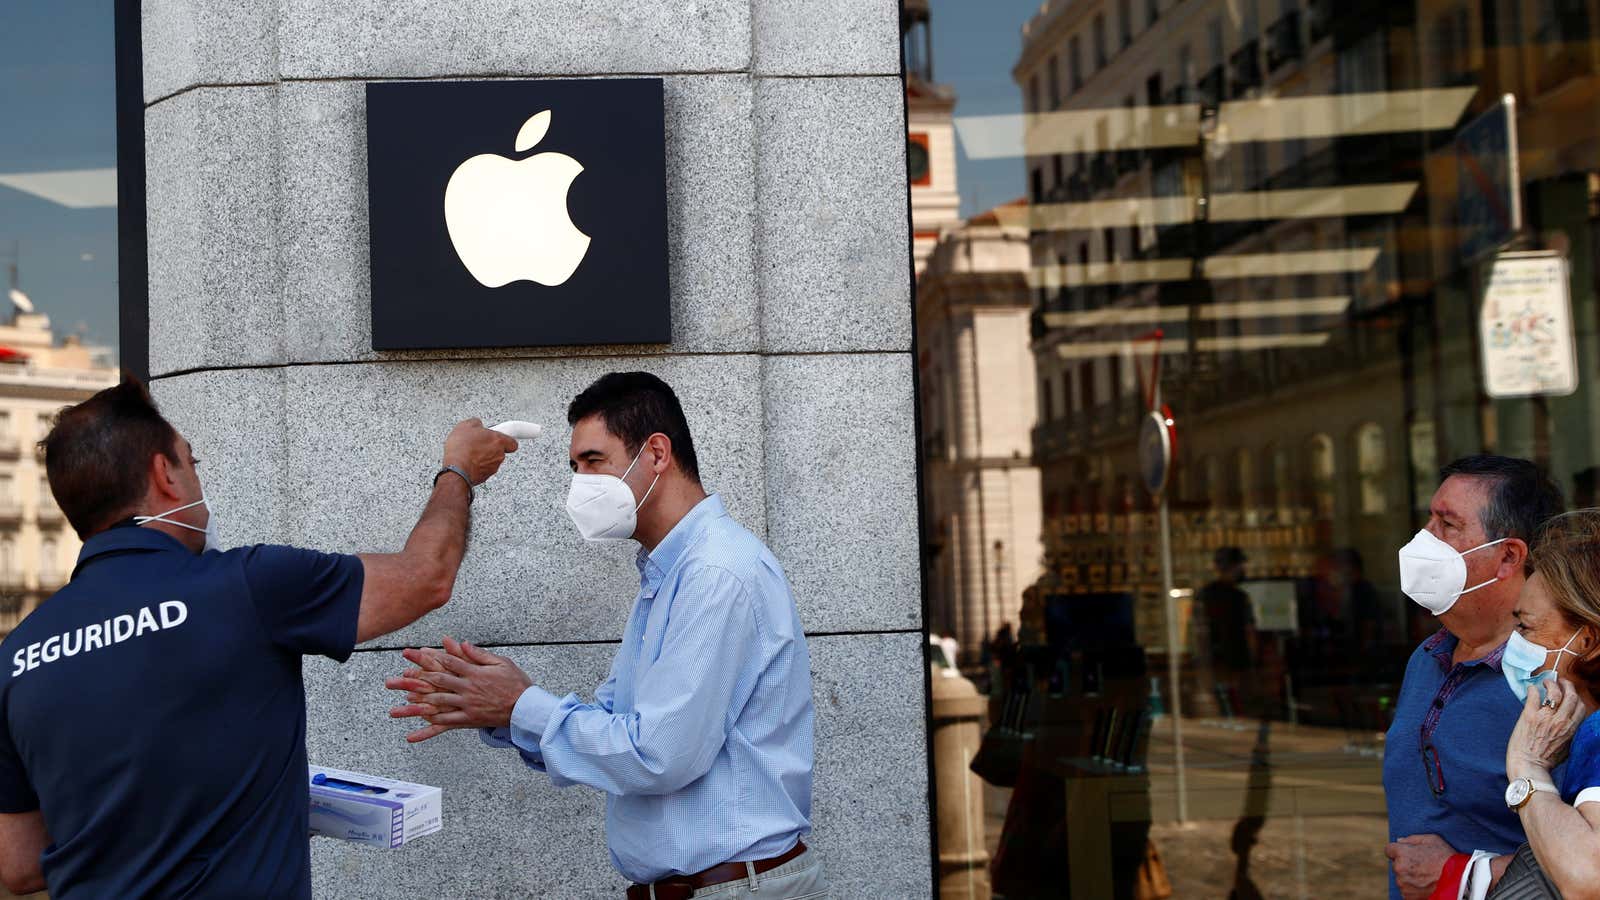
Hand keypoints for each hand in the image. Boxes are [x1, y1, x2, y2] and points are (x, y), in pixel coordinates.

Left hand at [386, 636, 532, 742]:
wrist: (526, 708)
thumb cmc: (516, 683)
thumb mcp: (501, 662)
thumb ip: (479, 654)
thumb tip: (461, 643)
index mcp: (474, 672)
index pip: (447, 662)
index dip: (428, 656)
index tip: (412, 652)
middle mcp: (467, 688)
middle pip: (437, 681)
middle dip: (414, 679)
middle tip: (395, 678)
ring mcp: (466, 705)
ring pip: (437, 704)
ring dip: (415, 705)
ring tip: (396, 708)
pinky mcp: (468, 720)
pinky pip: (445, 725)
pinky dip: (428, 730)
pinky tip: (412, 735)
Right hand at [442, 419, 517, 484]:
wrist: (456, 469)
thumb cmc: (462, 449)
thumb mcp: (465, 426)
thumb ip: (476, 423)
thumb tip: (476, 424)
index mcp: (498, 441)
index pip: (512, 442)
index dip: (506, 440)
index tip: (499, 437)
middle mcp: (499, 455)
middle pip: (500, 451)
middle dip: (490, 448)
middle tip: (479, 444)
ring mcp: (493, 467)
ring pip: (491, 461)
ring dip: (483, 458)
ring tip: (470, 453)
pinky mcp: (485, 477)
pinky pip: (483, 470)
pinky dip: (477, 466)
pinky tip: (467, 462)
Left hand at [1386, 833, 1454, 899]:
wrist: (1459, 881)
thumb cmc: (1447, 859)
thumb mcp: (1432, 840)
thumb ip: (1412, 839)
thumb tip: (1399, 841)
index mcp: (1402, 853)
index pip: (1389, 850)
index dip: (1399, 851)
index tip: (1408, 854)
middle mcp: (1399, 868)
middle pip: (1397, 865)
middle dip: (1406, 864)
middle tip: (1423, 866)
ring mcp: (1403, 884)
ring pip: (1402, 878)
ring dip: (1410, 877)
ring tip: (1427, 876)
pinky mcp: (1408, 896)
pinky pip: (1407, 890)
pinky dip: (1414, 889)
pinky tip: (1426, 885)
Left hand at [1507, 675, 1591, 779]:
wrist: (1528, 765)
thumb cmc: (1546, 760)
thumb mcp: (1566, 747)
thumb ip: (1569, 733)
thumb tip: (1568, 723)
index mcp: (1571, 729)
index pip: (1580, 707)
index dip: (1576, 697)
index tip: (1570, 692)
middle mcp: (1561, 721)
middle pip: (1571, 696)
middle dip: (1567, 685)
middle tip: (1561, 681)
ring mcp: (1545, 717)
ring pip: (1554, 693)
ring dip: (1551, 684)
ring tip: (1546, 682)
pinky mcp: (1529, 716)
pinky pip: (1533, 696)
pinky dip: (1533, 689)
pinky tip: (1531, 688)